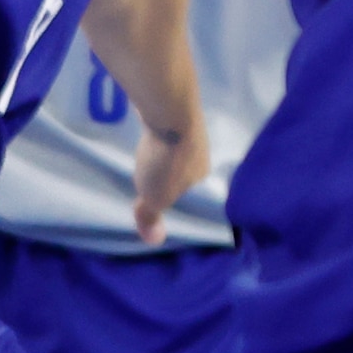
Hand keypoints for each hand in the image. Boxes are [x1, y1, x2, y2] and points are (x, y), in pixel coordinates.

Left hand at [129, 104, 205, 245]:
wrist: (169, 110)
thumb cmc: (166, 161)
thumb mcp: (154, 198)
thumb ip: (152, 217)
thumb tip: (155, 241)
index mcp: (203, 176)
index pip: (193, 193)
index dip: (178, 198)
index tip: (162, 199)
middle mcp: (203, 154)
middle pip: (186, 170)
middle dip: (172, 176)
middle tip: (151, 182)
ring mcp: (193, 132)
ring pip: (178, 151)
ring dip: (166, 156)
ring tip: (148, 161)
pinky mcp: (179, 115)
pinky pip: (169, 135)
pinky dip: (160, 140)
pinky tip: (149, 140)